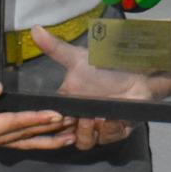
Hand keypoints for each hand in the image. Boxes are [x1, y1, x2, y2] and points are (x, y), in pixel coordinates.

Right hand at [0, 73, 78, 151]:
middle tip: (72, 124)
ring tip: (71, 137)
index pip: (12, 123)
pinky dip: (35, 138)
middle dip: (48, 130)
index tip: (55, 114)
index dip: (34, 118)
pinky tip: (51, 136)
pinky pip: (16, 140)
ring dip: (46, 139)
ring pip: (22, 142)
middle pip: (22, 136)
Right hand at [27, 27, 148, 148]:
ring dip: (88, 132)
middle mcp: (80, 118)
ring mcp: (98, 127)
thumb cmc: (105, 66)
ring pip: (85, 142)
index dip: (52, 123)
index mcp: (68, 104)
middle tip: (78, 117)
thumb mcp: (78, 58)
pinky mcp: (116, 131)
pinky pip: (107, 139)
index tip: (58, 116)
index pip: (51, 121)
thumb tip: (34, 29)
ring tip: (95, 118)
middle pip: (66, 137)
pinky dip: (108, 130)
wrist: (136, 72)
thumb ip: (54, 47)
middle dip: (70, 129)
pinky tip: (111, 118)